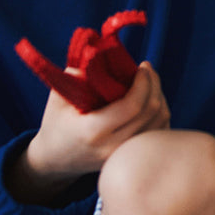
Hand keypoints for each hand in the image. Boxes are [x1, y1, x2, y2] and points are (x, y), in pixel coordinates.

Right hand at [8, 62, 169, 204]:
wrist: (54, 159)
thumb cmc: (56, 123)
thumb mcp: (58, 97)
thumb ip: (78, 74)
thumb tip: (102, 54)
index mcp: (92, 131)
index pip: (132, 106)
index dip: (144, 82)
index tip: (142, 66)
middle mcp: (111, 147)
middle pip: (152, 113)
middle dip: (154, 84)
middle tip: (148, 69)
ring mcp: (123, 155)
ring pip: (160, 124)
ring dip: (159, 98)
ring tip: (149, 83)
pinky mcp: (131, 156)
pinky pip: (158, 133)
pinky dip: (160, 114)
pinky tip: (149, 101)